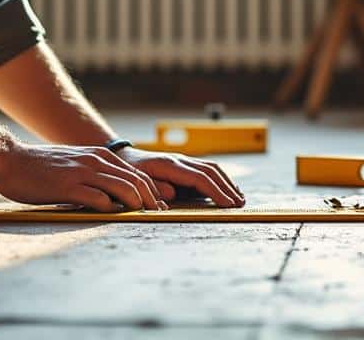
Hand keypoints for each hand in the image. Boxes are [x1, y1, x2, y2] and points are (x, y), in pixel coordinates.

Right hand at [0, 143, 169, 211]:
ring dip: (138, 205)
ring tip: (144, 217)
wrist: (11, 160)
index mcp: (99, 156)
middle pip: (137, 181)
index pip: (137, 174)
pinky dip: (112, 209)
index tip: (158, 207)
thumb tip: (114, 194)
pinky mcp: (69, 187)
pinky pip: (99, 198)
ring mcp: (83, 173)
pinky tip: (115, 216)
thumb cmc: (41, 167)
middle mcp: (95, 161)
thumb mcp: (76, 164)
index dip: (152, 191)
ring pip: (123, 188)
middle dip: (152, 200)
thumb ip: (95, 174)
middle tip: (159, 215)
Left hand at [111, 147, 245, 207]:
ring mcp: (184, 161)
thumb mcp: (137, 183)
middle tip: (239, 205)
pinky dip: (221, 179)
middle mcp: (180, 160)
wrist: (124, 158)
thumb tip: (172, 195)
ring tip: (239, 199)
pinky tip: (229, 190)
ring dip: (227, 183)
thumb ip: (154, 188)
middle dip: (227, 188)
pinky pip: (207, 170)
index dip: (216, 191)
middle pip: (211, 171)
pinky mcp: (185, 165)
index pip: (200, 178)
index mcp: (170, 165)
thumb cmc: (130, 174)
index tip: (228, 204)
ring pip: (212, 169)